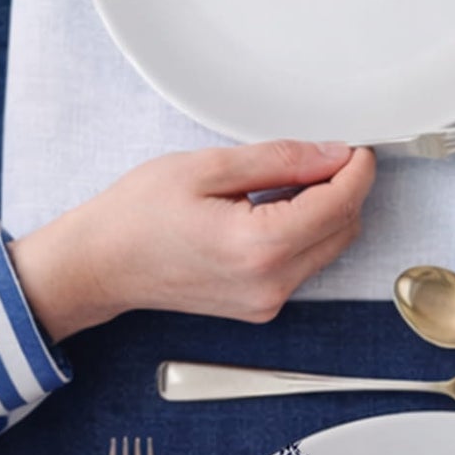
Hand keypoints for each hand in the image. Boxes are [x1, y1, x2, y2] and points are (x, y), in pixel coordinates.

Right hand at [8, 141, 375, 341]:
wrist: (97, 266)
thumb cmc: (137, 216)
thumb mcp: (207, 168)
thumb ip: (280, 159)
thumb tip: (334, 154)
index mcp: (259, 247)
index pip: (340, 204)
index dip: (357, 169)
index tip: (357, 147)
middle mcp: (269, 284)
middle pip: (344, 228)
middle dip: (345, 188)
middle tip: (325, 155)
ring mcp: (266, 302)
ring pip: (330, 248)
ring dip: (327, 211)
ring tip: (291, 180)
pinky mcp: (260, 308)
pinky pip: (305, 264)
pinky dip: (306, 233)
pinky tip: (277, 209)